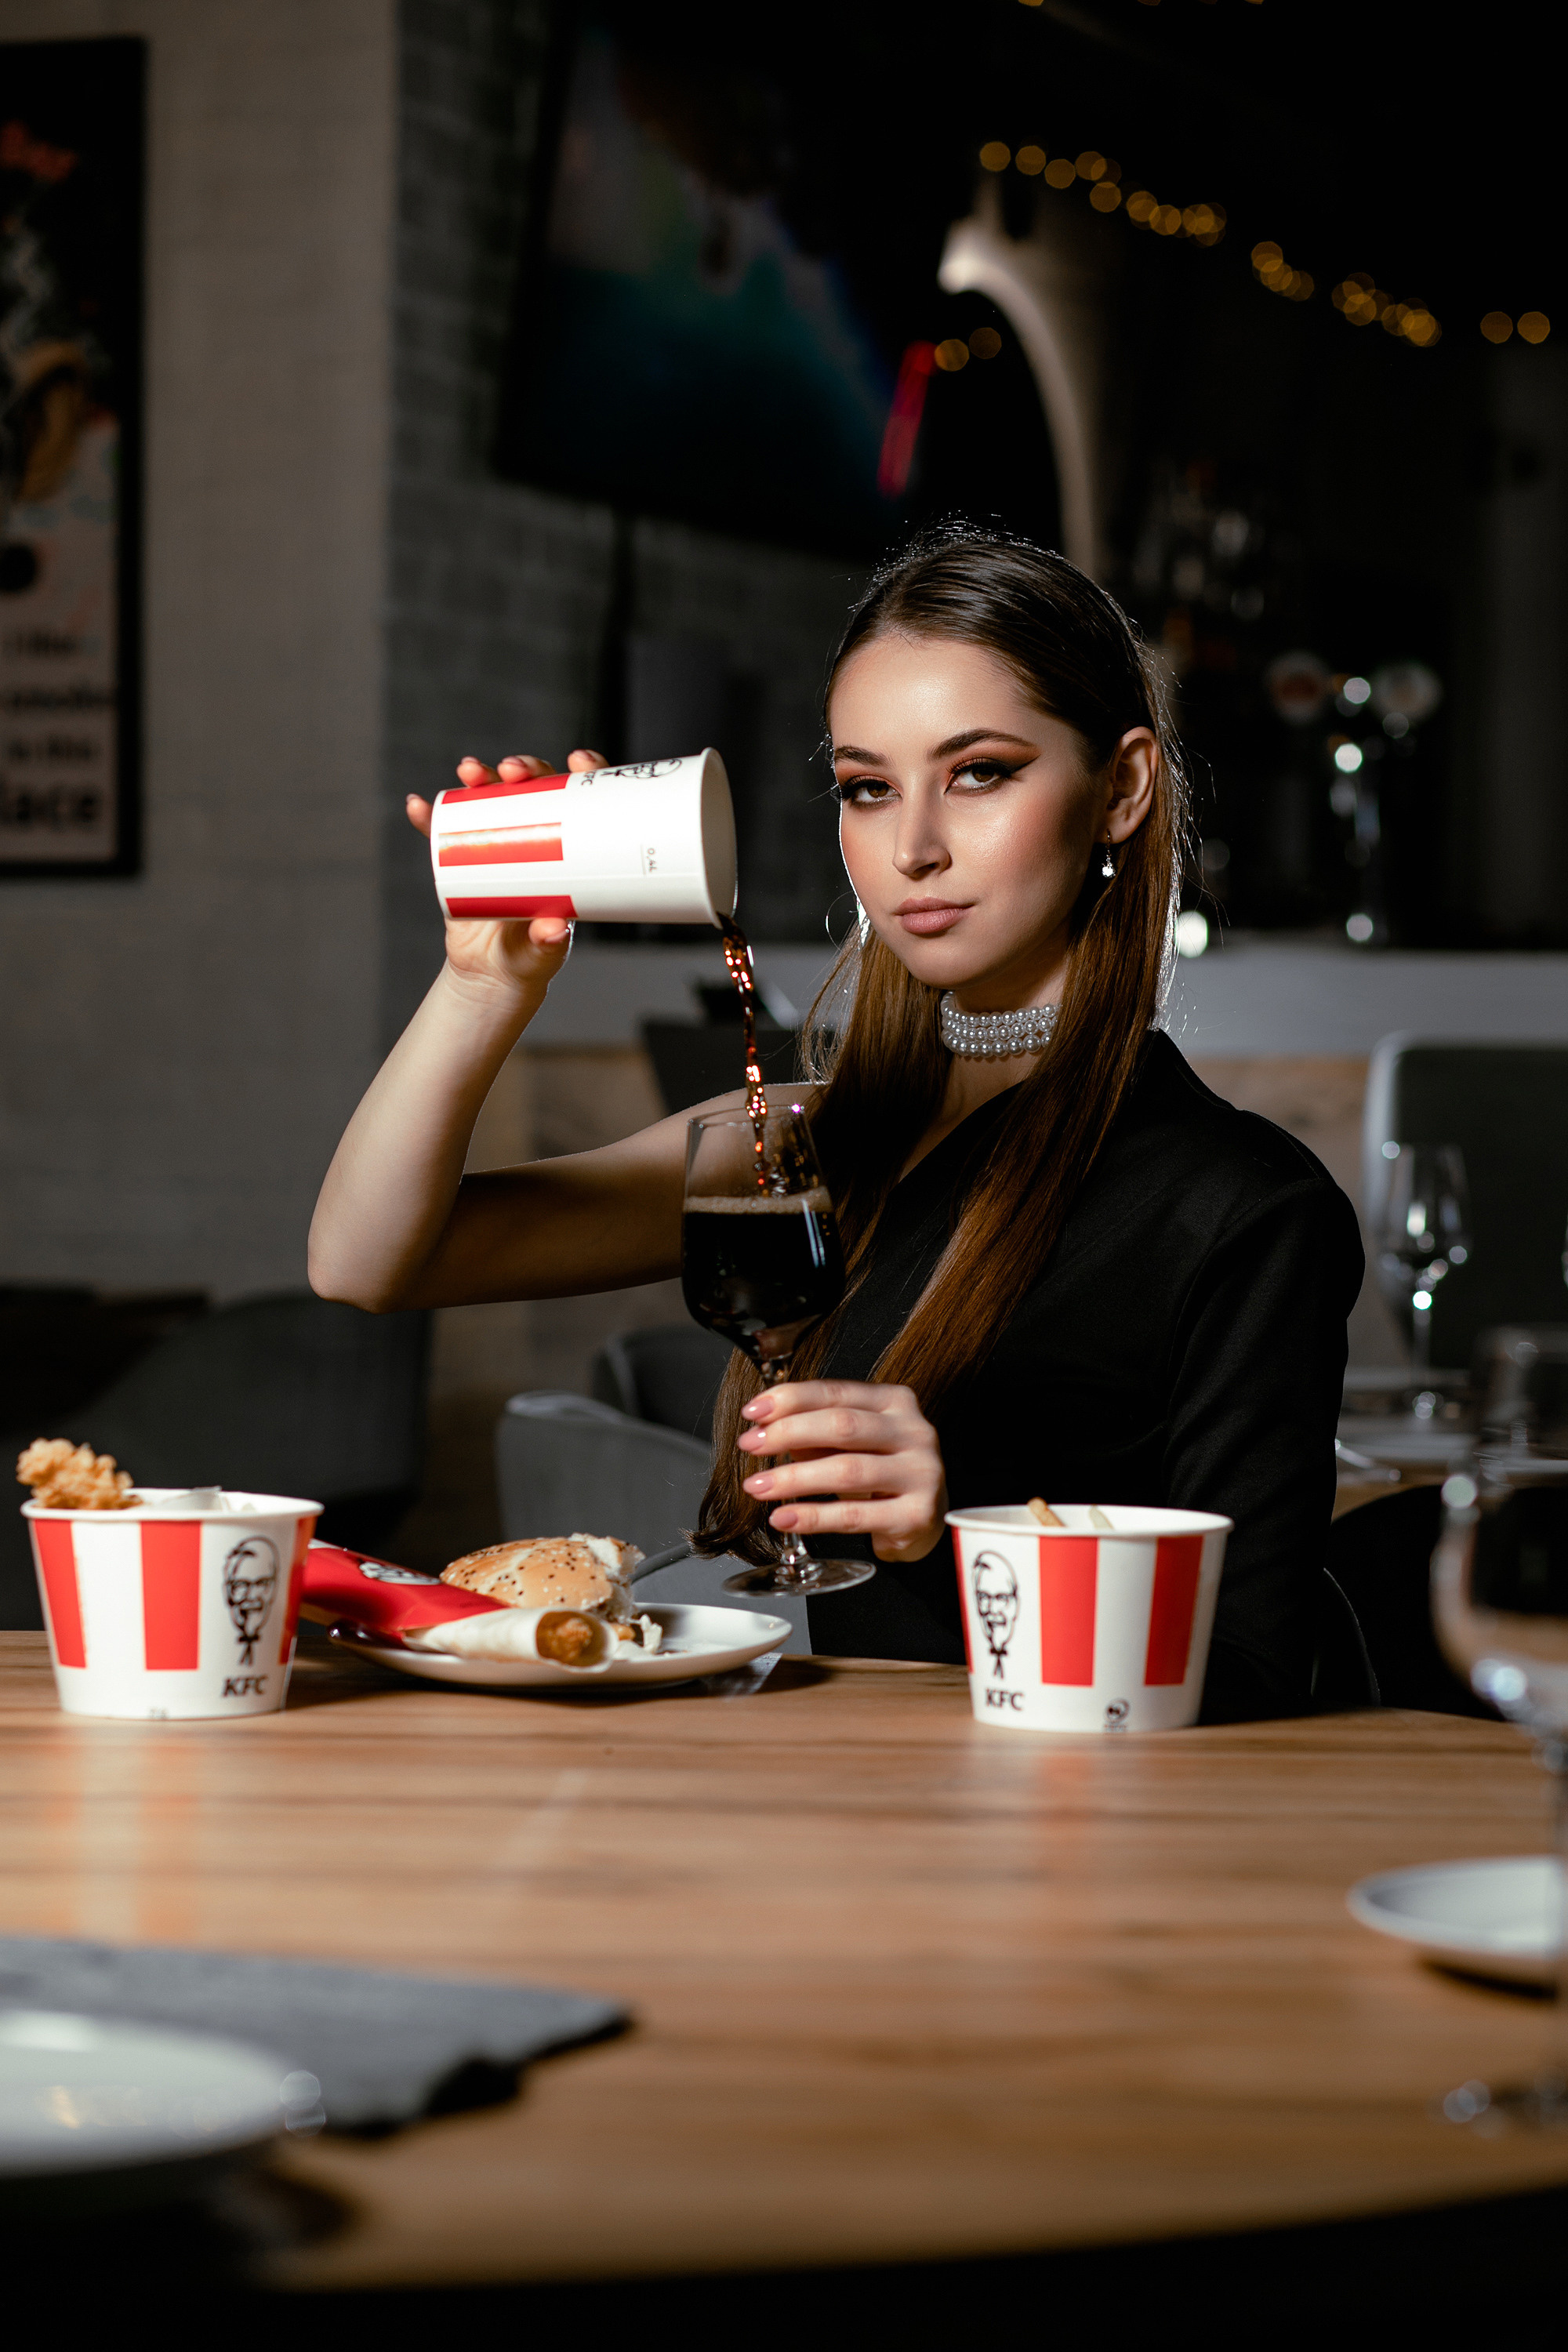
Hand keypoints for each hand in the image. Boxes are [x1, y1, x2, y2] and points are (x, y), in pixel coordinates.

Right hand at [406, 749, 608, 999]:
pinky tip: (418, 806)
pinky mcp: (462, 857)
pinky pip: (444, 830)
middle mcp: (535, 837)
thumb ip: (549, 942)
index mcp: (568, 850)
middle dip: (525, 769)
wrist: (492, 974)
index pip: (581, 802)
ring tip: (469, 771)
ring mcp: (497, 843)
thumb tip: (552, 929)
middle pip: (534, 788)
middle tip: (513, 770)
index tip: (578, 761)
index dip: (582, 773)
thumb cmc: (532, 957)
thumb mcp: (545, 952)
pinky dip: (430, 817)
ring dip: (478, 777)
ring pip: (490, 797)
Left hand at [737, 1380, 948, 1561]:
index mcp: (896, 1402)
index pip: (836, 1392)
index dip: (790, 1399)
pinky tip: (784, 1517)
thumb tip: (764, 1428)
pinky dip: (812, 1517)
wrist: (923, 1521)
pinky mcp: (916, 1515)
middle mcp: (915, 1432)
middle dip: (788, 1433)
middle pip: (842, 1425)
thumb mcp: (852, 1444)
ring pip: (846, 1470)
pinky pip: (853, 1515)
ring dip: (793, 1478)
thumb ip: (814, 1432)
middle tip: (750, 1444)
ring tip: (758, 1486)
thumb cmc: (881, 1474)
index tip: (753, 1412)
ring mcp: (921, 1473)